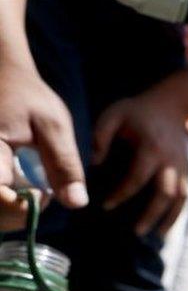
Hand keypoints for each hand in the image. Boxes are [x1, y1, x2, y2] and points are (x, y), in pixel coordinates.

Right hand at [0, 60, 85, 230]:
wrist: (1, 77)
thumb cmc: (27, 97)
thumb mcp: (53, 126)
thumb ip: (63, 164)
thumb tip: (77, 203)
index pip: (0, 197)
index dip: (24, 206)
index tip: (44, 193)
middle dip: (19, 213)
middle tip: (41, 194)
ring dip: (11, 211)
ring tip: (30, 191)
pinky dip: (5, 204)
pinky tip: (18, 191)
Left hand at [93, 90, 187, 235]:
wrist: (170, 105)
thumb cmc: (137, 111)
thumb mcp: (114, 115)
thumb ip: (100, 137)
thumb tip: (94, 165)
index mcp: (152, 147)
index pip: (137, 177)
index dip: (122, 194)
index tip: (105, 206)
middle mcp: (171, 160)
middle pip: (165, 193)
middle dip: (151, 214)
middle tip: (136, 232)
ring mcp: (183, 166)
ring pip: (181, 198)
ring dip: (170, 218)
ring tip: (156, 236)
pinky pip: (185, 195)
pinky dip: (177, 212)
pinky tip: (166, 226)